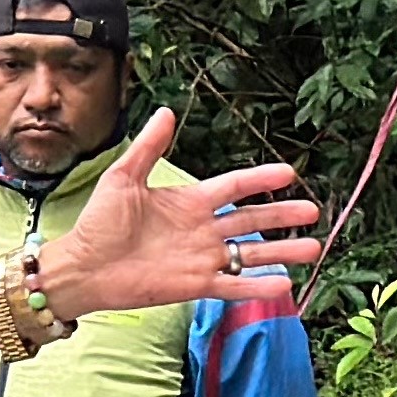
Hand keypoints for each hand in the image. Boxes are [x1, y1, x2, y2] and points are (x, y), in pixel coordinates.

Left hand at [38, 110, 322, 315]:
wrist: (83, 267)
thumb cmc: (98, 222)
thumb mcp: (123, 177)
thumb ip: (148, 146)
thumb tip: (166, 111)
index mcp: (188, 201)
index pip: (233, 186)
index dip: (259, 179)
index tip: (289, 172)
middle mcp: (201, 229)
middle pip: (251, 219)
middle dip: (281, 215)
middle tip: (312, 211)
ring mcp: (201, 258)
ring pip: (250, 254)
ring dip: (281, 251)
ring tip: (313, 248)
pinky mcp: (194, 285)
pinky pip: (233, 286)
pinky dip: (258, 286)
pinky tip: (286, 284)